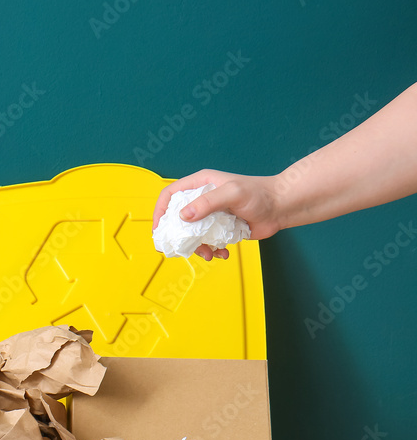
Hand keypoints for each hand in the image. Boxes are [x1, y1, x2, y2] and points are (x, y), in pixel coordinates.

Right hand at [152, 169, 285, 260]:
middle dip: (178, 235)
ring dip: (197, 248)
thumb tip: (183, 216)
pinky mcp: (220, 229)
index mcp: (200, 184)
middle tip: (181, 249)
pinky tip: (222, 253)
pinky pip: (207, 242)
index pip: (170, 195)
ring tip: (209, 254)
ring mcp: (211, 216)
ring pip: (191, 234)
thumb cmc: (259, 194)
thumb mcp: (232, 193)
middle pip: (177, 218)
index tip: (158, 228)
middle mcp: (202, 199)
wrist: (281, 208)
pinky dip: (212, 251)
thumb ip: (207, 203)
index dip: (160, 211)